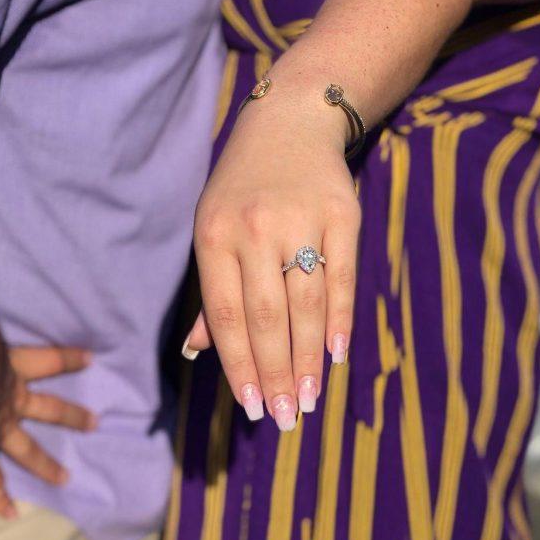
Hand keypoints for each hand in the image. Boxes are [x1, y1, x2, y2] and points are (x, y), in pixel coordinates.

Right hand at [0, 344, 96, 519]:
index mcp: (11, 366)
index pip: (50, 360)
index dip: (70, 358)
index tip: (92, 357)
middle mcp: (9, 397)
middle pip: (49, 408)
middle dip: (72, 415)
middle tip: (96, 422)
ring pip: (27, 449)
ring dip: (45, 465)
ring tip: (66, 478)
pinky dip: (0, 498)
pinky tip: (13, 514)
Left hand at [190, 99, 359, 429]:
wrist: (292, 120)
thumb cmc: (244, 186)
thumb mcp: (214, 226)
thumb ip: (212, 292)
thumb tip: (196, 352)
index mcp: (215, 234)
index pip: (227, 315)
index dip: (238, 366)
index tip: (250, 407)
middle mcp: (255, 227)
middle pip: (266, 317)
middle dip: (275, 374)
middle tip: (284, 418)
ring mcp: (300, 219)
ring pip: (305, 304)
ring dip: (309, 358)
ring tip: (309, 399)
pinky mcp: (342, 213)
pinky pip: (341, 278)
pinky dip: (340, 320)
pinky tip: (337, 354)